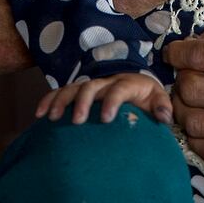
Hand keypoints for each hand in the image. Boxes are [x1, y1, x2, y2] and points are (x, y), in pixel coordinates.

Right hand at [35, 71, 172, 125]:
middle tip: (77, 120)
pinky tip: (39, 115)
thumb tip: (164, 117)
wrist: (134, 83)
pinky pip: (61, 92)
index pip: (119, 89)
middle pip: (92, 87)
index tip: (106, 119)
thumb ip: (162, 107)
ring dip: (61, 100)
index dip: (112, 101)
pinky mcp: (78, 91)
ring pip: (73, 88)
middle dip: (83, 102)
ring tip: (52, 117)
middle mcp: (106, 81)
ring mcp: (91, 85)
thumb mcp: (156, 98)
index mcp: (127, 83)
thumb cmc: (145, 96)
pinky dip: (48, 100)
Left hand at [165, 16, 203, 164]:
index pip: (195, 57)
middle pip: (189, 91)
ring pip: (193, 123)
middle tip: (188, 74)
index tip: (173, 52)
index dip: (176, 53)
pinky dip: (197, 137)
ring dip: (185, 109)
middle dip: (180, 79)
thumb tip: (193, 41)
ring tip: (194, 99)